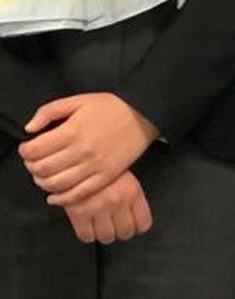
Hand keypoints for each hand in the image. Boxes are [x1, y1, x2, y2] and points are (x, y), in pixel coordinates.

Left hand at [20, 93, 159, 204]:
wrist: (144, 115)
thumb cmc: (111, 106)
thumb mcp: (79, 100)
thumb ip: (50, 111)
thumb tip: (30, 129)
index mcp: (71, 131)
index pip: (34, 150)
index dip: (25, 151)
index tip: (28, 148)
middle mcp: (80, 151)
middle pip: (42, 169)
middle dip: (32, 167)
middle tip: (36, 161)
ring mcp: (93, 167)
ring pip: (56, 184)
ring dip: (43, 182)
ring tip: (45, 175)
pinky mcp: (105, 177)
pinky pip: (77, 194)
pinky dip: (61, 198)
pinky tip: (55, 196)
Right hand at [60, 169, 153, 243]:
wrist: (77, 159)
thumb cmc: (102, 168)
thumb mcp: (125, 178)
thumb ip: (131, 198)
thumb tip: (135, 218)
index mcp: (133, 192)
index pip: (143, 224)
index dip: (137, 227)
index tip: (133, 226)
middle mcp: (118, 201)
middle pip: (125, 233)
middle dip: (120, 231)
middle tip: (115, 225)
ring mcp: (98, 208)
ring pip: (106, 237)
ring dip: (104, 233)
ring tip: (101, 224)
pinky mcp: (79, 213)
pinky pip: (87, 236)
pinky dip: (88, 234)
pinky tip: (88, 225)